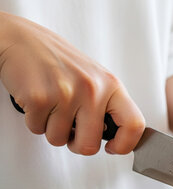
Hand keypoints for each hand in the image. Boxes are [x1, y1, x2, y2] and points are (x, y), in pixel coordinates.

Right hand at [0, 11, 144, 154]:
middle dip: (77, 145)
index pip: (134, 124)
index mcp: (110, 85)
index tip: (114, 148)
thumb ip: (108, 104)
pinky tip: (38, 101)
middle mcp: (92, 89)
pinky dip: (35, 121)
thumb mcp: (95, 78)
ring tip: (51, 107)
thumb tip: (119, 137)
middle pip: (90, 145)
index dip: (125, 144)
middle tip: (72, 132)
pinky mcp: (39, 98)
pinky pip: (37, 130)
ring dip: (52, 130)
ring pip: (59, 140)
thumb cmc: (59, 61)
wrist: (22, 40)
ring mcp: (65, 94)